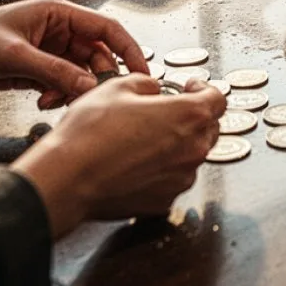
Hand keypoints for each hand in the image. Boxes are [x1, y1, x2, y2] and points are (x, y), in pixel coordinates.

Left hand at [0, 0, 148, 108]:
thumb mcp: (15, 56)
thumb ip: (56, 72)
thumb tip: (92, 88)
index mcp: (58, 13)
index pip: (108, 29)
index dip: (129, 50)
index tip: (144, 73)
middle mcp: (57, 30)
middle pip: (97, 55)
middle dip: (97, 77)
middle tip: (94, 98)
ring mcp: (47, 51)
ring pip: (80, 73)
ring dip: (74, 90)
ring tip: (57, 101)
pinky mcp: (34, 70)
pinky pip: (61, 84)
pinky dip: (59, 95)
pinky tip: (44, 102)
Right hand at [12, 75, 225, 237]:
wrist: (67, 178)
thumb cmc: (90, 134)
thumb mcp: (118, 87)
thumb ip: (147, 84)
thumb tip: (152, 91)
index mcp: (189, 116)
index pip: (217, 99)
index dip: (204, 90)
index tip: (191, 88)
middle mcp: (192, 150)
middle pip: (208, 128)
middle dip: (193, 117)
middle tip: (168, 110)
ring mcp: (180, 179)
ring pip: (190, 156)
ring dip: (177, 144)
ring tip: (145, 137)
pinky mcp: (163, 201)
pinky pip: (171, 180)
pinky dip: (161, 170)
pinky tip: (136, 162)